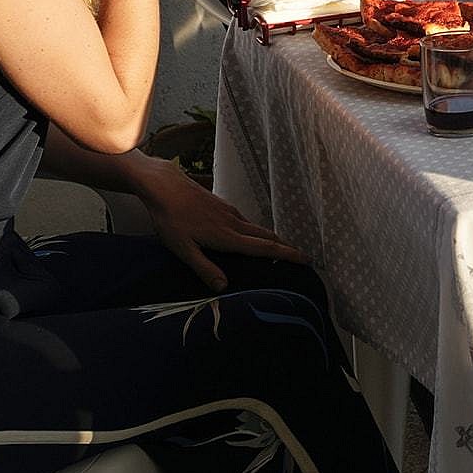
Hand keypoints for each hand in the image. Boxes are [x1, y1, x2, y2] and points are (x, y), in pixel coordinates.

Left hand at [132, 156, 305, 292]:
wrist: (166, 186)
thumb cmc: (171, 219)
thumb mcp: (183, 249)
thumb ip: (204, 268)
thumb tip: (223, 286)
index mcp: (228, 236)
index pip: (265, 248)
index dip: (287, 255)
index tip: (306, 259)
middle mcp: (234, 223)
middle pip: (267, 236)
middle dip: (285, 247)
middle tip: (300, 256)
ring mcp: (229, 212)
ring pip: (257, 228)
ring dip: (271, 239)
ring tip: (278, 249)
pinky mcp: (222, 205)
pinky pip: (245, 221)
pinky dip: (255, 231)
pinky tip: (247, 233)